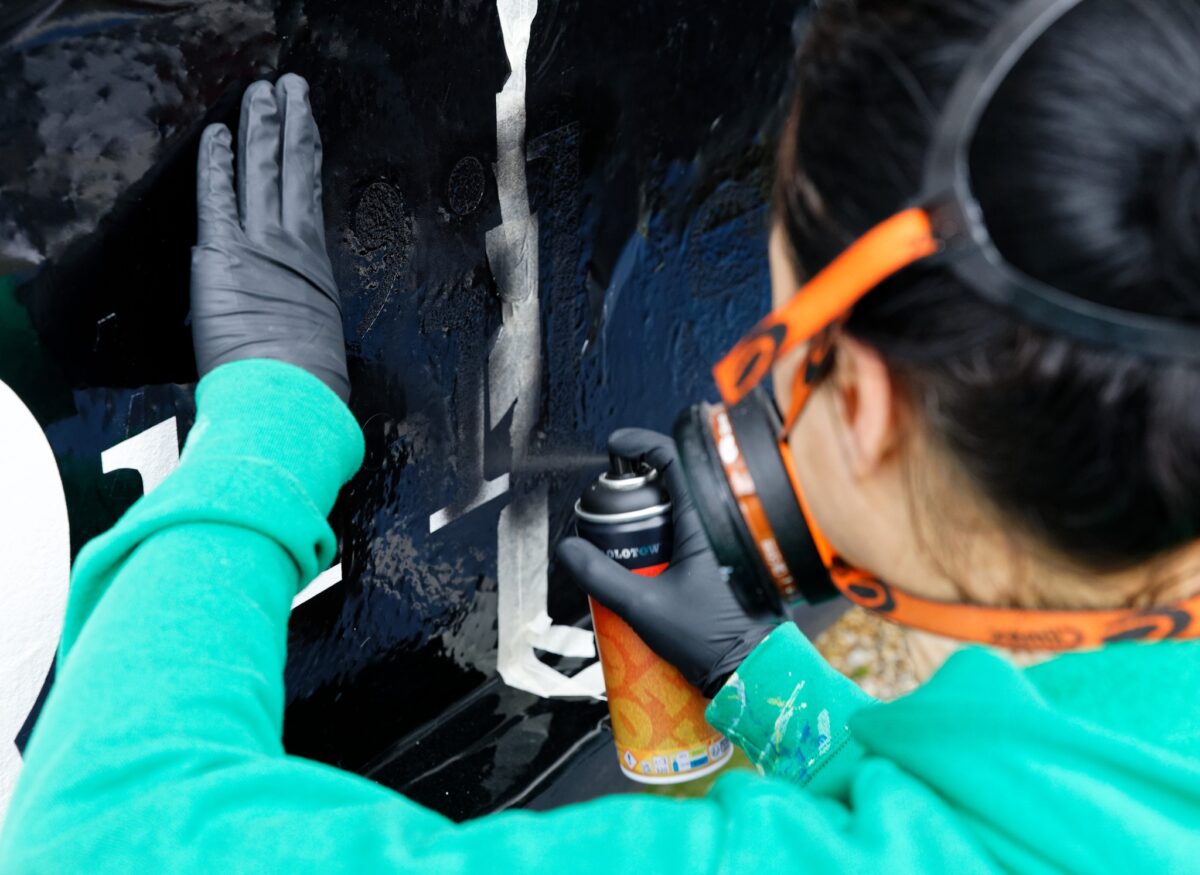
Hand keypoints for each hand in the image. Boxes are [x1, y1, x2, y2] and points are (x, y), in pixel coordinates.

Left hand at [191, 74, 349, 400]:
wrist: (293, 399)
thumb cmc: (308, 387)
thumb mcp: (316, 344)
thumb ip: (299, 319)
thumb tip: (291, 325)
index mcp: (313, 268)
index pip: (306, 196)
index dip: (305, 155)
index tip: (304, 125)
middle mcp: (293, 247)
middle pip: (292, 170)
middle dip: (290, 124)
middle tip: (289, 88)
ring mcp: (261, 246)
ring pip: (263, 172)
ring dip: (260, 128)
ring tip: (262, 93)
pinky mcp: (225, 255)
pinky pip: (218, 198)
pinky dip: (217, 165)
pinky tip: (217, 135)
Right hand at [556, 429, 781, 696]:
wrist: (747, 670)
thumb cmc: (706, 638)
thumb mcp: (643, 607)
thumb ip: (600, 576)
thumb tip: (566, 547)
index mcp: (704, 521)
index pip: (674, 459)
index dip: (640, 443)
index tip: (614, 446)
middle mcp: (716, 523)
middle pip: (671, 482)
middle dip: (635, 487)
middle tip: (608, 506)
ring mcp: (719, 541)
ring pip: (677, 508)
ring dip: (647, 513)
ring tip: (619, 535)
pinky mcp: (717, 560)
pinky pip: (685, 532)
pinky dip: (660, 534)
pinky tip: (641, 558)